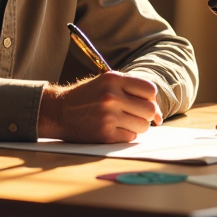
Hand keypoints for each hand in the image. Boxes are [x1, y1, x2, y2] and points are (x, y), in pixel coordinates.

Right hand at [38, 72, 163, 142]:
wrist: (59, 111)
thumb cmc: (87, 97)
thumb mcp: (106, 82)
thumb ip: (131, 89)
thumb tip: (158, 112)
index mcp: (113, 79)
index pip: (150, 89)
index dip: (151, 98)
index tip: (145, 103)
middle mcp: (111, 96)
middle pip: (150, 110)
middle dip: (147, 115)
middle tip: (136, 115)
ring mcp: (108, 116)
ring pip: (143, 126)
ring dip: (137, 126)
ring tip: (124, 122)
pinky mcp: (104, 134)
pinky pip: (130, 137)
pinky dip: (126, 135)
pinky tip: (114, 129)